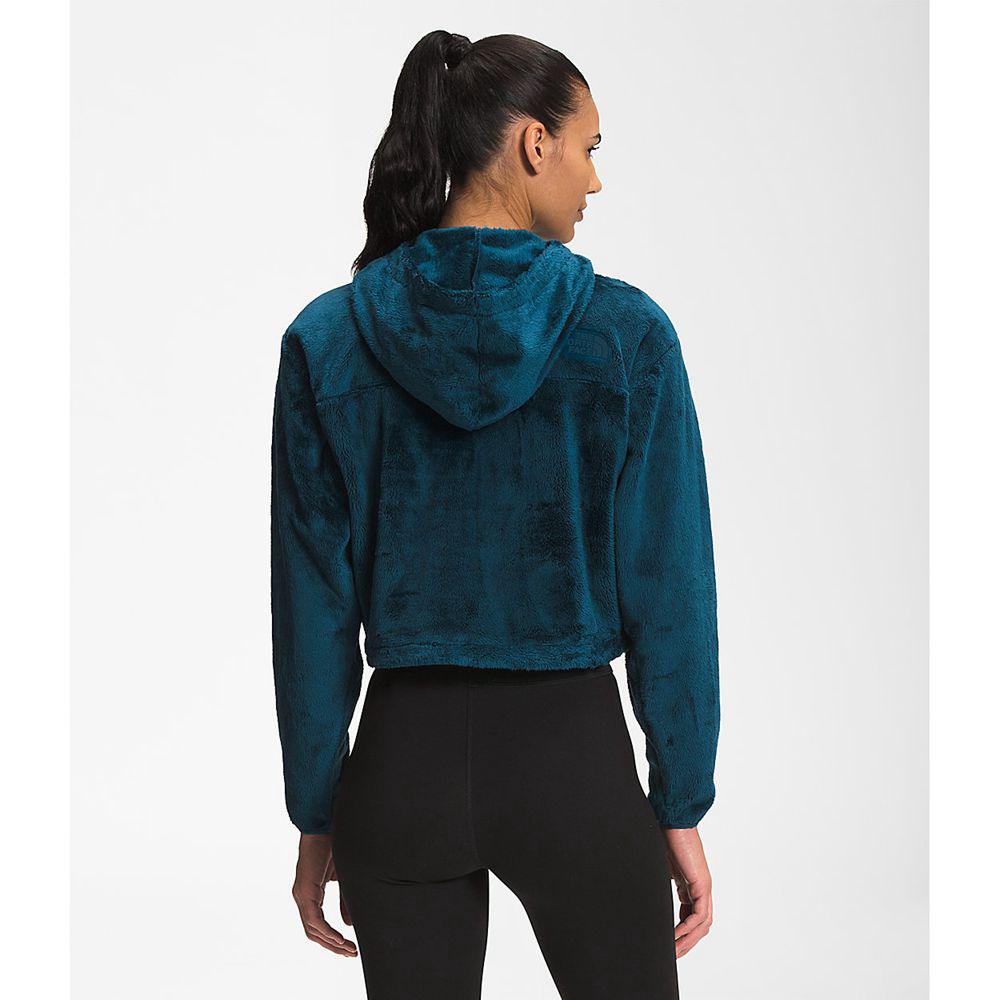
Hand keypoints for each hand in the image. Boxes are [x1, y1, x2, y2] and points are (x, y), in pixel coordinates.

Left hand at [291, 832, 357, 956]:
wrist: (325, 825)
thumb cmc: (333, 845)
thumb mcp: (344, 879)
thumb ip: (345, 901)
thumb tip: (348, 925)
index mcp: (310, 893)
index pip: (318, 925)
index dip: (333, 939)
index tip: (350, 947)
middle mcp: (302, 896)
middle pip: (314, 933)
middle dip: (333, 946)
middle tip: (351, 953)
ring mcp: (301, 895)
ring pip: (313, 930)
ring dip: (331, 942)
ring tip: (349, 949)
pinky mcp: (305, 891)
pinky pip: (314, 920)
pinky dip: (328, 932)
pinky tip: (341, 939)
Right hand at [662, 826, 712, 958]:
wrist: (672, 817)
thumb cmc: (664, 833)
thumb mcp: (658, 864)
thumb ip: (656, 878)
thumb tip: (636, 883)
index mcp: (690, 882)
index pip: (690, 914)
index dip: (682, 932)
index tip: (670, 943)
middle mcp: (699, 886)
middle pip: (699, 923)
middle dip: (687, 942)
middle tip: (673, 955)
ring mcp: (703, 886)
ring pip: (702, 923)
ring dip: (689, 940)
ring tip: (673, 951)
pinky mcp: (702, 884)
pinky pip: (699, 915)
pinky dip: (688, 928)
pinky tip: (675, 936)